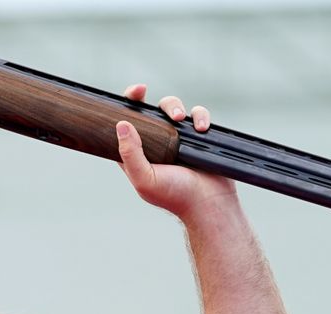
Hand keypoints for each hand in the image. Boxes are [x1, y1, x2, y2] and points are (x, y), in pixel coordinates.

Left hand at [115, 85, 235, 220]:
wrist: (209, 204)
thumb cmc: (175, 196)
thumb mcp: (145, 178)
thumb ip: (130, 153)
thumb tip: (121, 124)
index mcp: (138, 153)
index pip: (127, 124)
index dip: (128, 104)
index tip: (136, 92)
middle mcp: (157, 144)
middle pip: (152, 111)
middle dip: (159, 104)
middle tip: (168, 112)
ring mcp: (178, 140)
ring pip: (174, 110)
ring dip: (177, 108)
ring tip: (182, 119)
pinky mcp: (197, 139)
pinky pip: (197, 117)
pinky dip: (200, 117)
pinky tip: (201, 128)